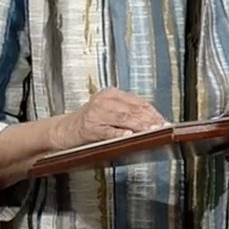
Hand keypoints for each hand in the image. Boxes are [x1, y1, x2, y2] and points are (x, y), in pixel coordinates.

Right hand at [49, 88, 167, 149]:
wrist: (63, 129)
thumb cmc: (88, 122)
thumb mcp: (108, 110)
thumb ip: (128, 111)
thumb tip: (153, 119)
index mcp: (111, 94)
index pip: (138, 102)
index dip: (153, 112)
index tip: (164, 121)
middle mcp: (104, 101)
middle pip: (132, 109)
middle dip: (150, 119)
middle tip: (162, 127)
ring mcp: (96, 114)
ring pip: (123, 118)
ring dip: (139, 126)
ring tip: (151, 131)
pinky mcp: (89, 128)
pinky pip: (107, 130)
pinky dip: (118, 133)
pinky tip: (128, 135)